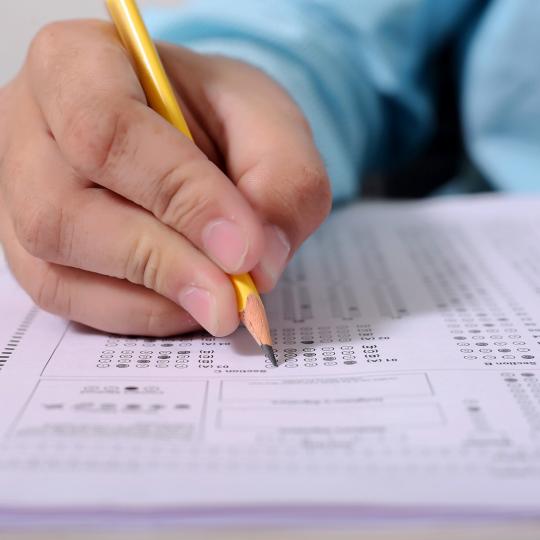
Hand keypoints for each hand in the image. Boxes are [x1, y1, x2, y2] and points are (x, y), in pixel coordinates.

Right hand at [0, 20, 330, 336]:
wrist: (191, 129)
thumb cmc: (219, 114)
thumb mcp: (268, 123)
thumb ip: (281, 181)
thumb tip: (259, 265)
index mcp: (77, 62)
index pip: (106, 130)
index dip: (179, 196)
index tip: (244, 248)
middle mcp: (31, 129)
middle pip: (64, 212)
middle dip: (163, 263)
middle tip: (234, 299)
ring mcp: (19, 196)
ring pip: (58, 270)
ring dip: (152, 299)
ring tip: (218, 300)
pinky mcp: (34, 251)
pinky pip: (69, 301)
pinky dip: (138, 314)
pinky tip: (185, 302)